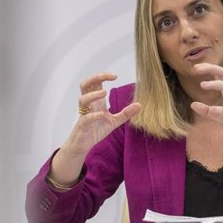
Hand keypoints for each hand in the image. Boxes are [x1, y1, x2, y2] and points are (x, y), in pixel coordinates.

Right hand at [50, 72, 139, 186]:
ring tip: (104, 93)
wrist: (83, 146)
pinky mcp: (82, 127)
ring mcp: (84, 115)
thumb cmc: (96, 130)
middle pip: (85, 85)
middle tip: (108, 76)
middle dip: (95, 78)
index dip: (103, 76)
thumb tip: (140, 104)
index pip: (95, 83)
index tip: (115, 76)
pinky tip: (102, 114)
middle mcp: (89, 105)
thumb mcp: (114, 121)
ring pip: (82, 99)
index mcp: (96, 101)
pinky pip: (85, 118)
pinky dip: (93, 115)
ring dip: (93, 95)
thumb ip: (125, 113)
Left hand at [190, 63, 222, 142]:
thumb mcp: (222, 116)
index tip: (196, 67)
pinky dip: (220, 110)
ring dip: (216, 84)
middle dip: (212, 68)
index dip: (209, 68)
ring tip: (202, 85)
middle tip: (197, 68)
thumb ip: (208, 111)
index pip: (221, 73)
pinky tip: (211, 109)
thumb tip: (192, 104)